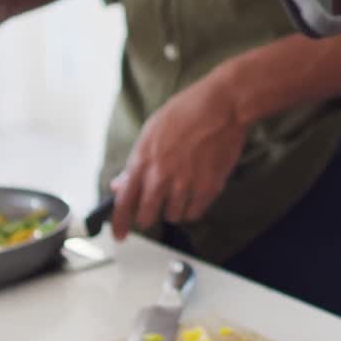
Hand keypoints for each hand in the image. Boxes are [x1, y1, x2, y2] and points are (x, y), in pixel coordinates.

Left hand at [109, 73, 248, 238]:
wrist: (222, 107)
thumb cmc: (187, 112)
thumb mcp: (152, 131)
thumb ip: (136, 162)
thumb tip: (121, 183)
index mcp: (143, 160)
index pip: (124, 202)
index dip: (119, 223)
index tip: (118, 234)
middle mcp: (161, 176)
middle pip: (147, 216)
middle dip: (149, 215)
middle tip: (155, 207)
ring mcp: (185, 184)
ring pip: (172, 216)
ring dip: (174, 208)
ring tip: (182, 188)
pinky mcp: (208, 189)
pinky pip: (194, 213)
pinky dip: (193, 207)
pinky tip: (196, 191)